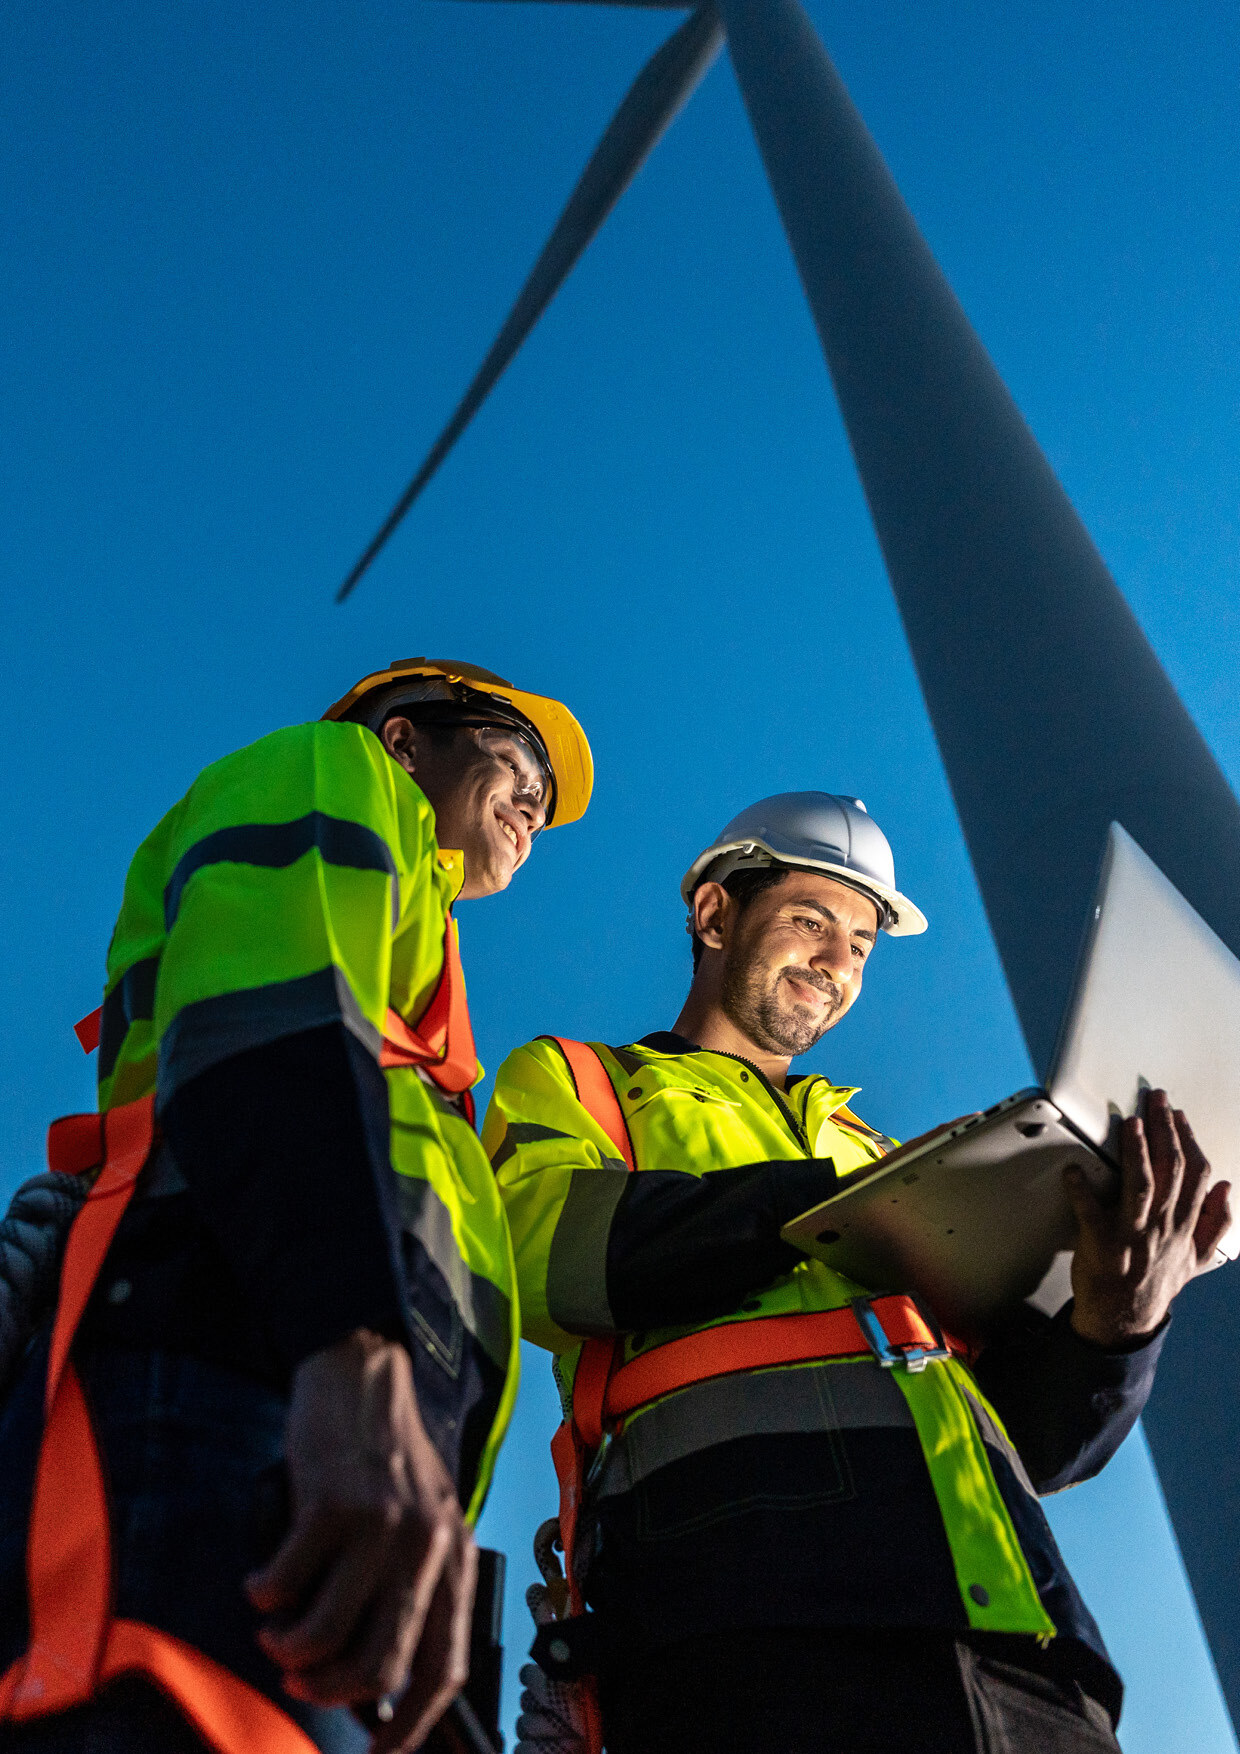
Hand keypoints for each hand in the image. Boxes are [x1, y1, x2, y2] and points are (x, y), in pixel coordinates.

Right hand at [245, 1328, 474, 1744]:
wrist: (362, 1371)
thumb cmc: (385, 1454)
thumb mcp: (423, 1518)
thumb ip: (412, 1585)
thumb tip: (379, 1678)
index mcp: (456, 1556)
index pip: (445, 1667)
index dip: (410, 1726)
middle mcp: (428, 1547)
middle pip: (381, 1665)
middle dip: (331, 1692)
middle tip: (300, 1680)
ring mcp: (381, 1526)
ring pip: (327, 1634)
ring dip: (289, 1648)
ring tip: (274, 1629)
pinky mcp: (333, 1506)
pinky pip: (287, 1583)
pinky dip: (265, 1595)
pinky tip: (262, 1581)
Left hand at [1067, 1090, 1231, 1346]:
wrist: (1126, 1322)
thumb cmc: (1157, 1284)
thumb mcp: (1197, 1259)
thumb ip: (1215, 1223)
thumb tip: (1227, 1187)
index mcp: (1183, 1226)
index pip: (1195, 1174)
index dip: (1189, 1139)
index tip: (1180, 1114)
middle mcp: (1162, 1227)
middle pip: (1170, 1169)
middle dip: (1165, 1129)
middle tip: (1156, 1099)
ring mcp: (1132, 1236)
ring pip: (1140, 1186)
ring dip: (1136, 1152)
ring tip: (1131, 1123)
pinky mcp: (1100, 1245)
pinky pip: (1090, 1213)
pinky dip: (1081, 1191)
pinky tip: (1073, 1170)